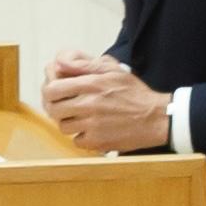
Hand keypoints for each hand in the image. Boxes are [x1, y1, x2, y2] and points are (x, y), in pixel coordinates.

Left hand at [39, 52, 174, 154]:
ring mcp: (92, 125)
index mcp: (91, 84)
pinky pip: (76, 141)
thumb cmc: (134, 93)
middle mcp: (89, 104)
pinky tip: (92, 129)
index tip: (56, 92)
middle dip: (57, 106)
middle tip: (67, 105)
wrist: (156, 118)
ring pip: (63, 126)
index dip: (49, 90)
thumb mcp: (112, 69)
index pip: (52, 89)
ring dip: (69, 122)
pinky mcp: (98, 142)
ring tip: (82, 117)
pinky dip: (81, 136)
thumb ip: (83, 64)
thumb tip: (58, 63)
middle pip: (53, 109)